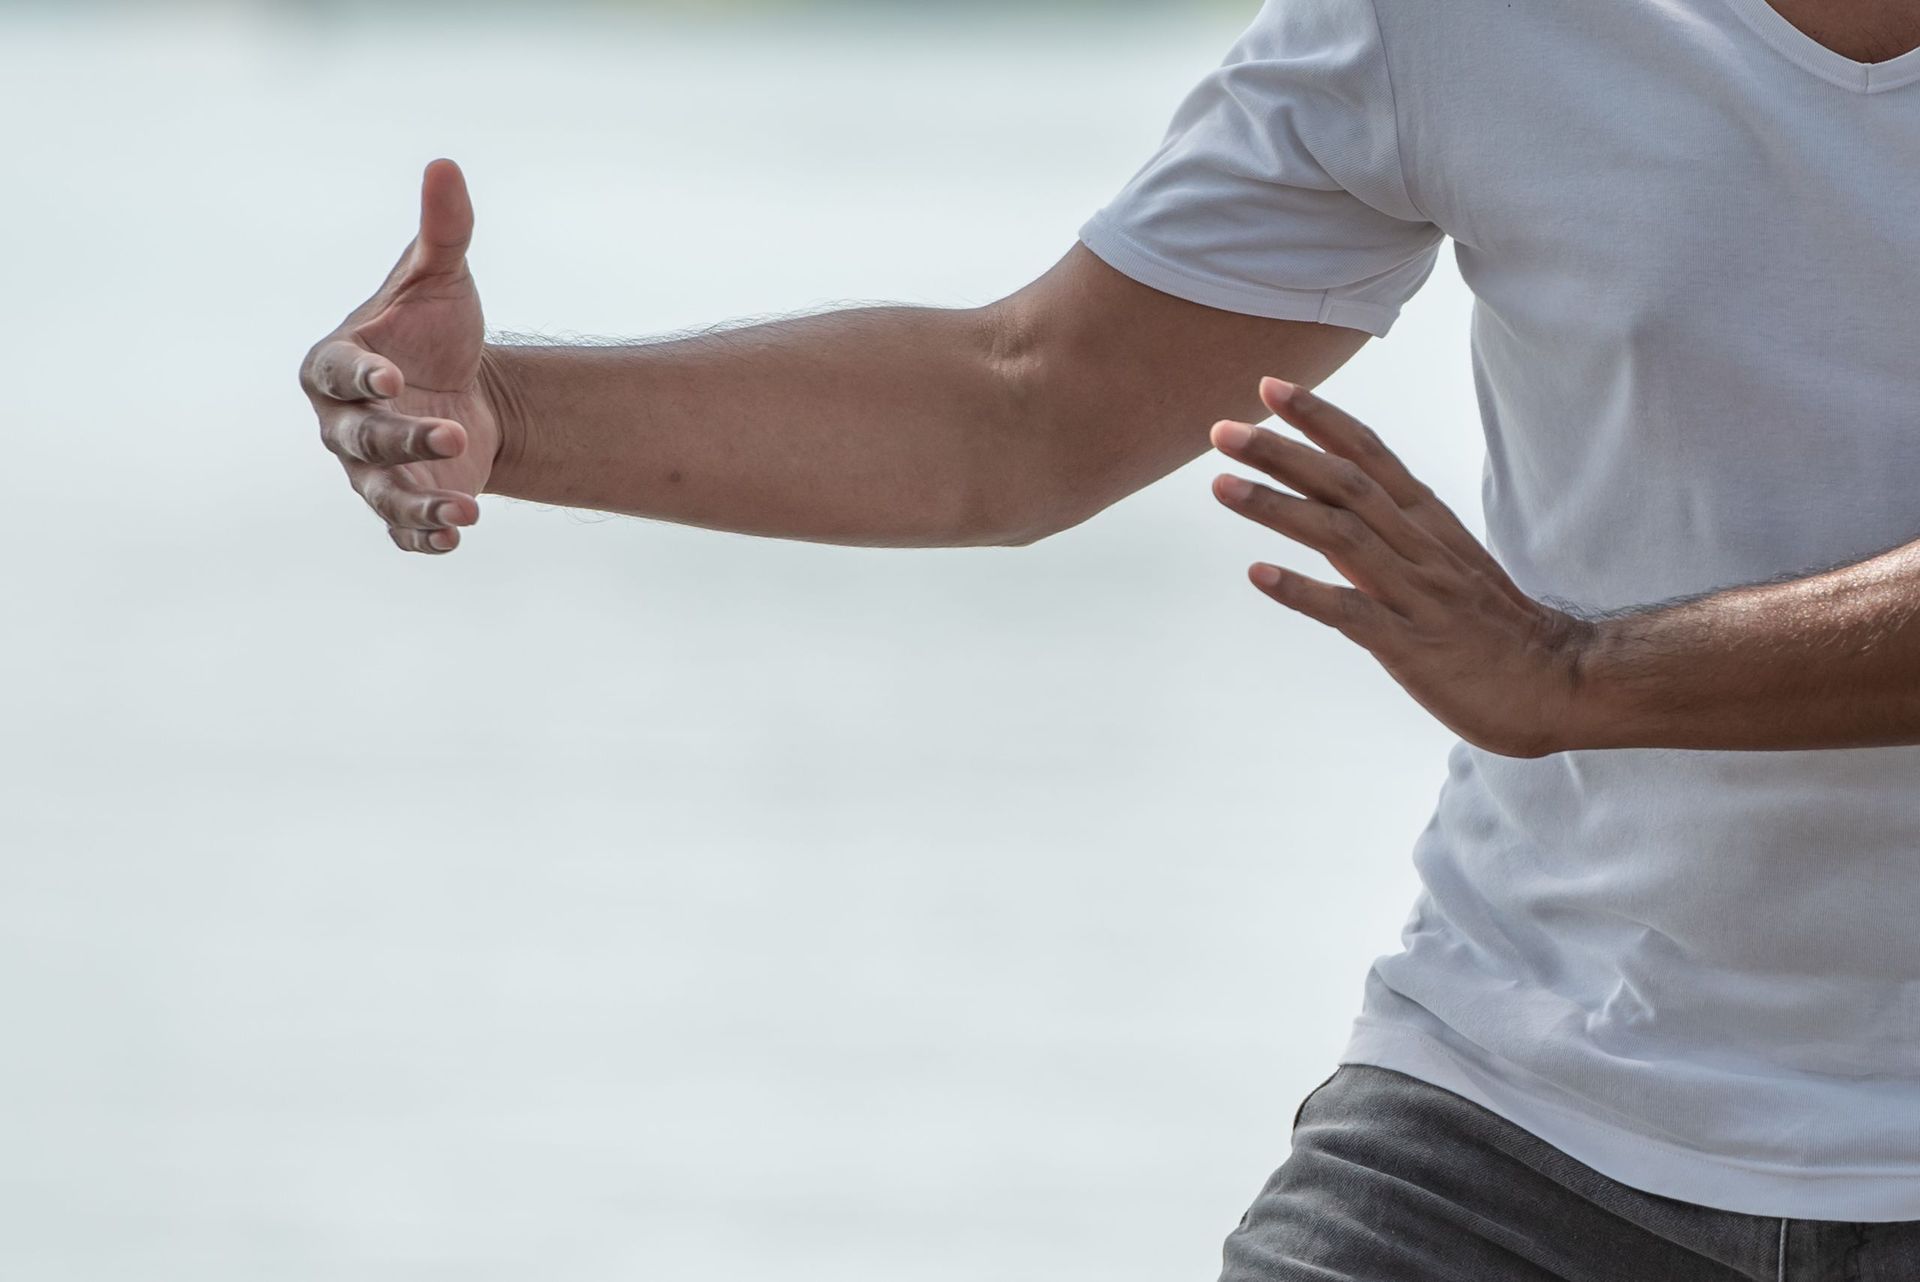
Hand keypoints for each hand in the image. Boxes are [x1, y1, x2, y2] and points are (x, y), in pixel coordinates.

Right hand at [299, 158, 501, 554]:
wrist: (467, 385)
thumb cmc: (439, 326)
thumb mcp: (443, 276)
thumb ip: (443, 229)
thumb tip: (445, 164)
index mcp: (337, 364)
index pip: (338, 373)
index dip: (360, 377)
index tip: (391, 379)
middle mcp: (343, 423)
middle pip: (361, 439)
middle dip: (404, 441)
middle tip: (454, 437)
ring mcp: (370, 468)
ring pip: (382, 494)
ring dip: (420, 504)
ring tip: (466, 511)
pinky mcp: (404, 501)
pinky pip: (402, 530)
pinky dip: (425, 537)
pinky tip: (459, 536)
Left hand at [1209, 377, 1592, 757]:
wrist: (1558, 684)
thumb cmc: (1493, 627)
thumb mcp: (1447, 561)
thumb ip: (1395, 532)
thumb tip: (1338, 506)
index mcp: (1428, 522)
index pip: (1369, 454)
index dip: (1320, 418)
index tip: (1270, 388)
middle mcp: (1420, 547)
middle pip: (1345, 484)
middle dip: (1281, 453)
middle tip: (1222, 430)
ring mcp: (1418, 594)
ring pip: (1341, 536)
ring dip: (1277, 508)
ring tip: (1222, 486)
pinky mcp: (1412, 645)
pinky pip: (1351, 612)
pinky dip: (1303, 591)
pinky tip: (1259, 575)